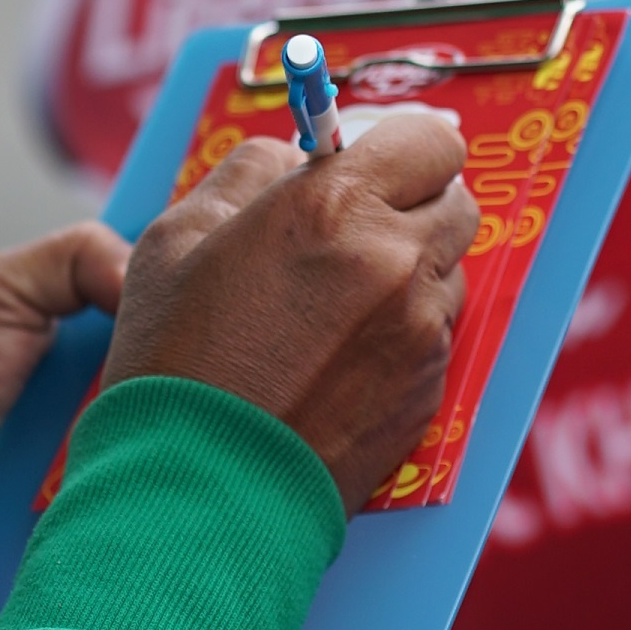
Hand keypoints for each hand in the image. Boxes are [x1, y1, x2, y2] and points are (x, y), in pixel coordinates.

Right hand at [100, 108, 476, 510]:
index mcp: (334, 206)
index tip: (373, 161)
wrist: (200, 491)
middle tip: (356, 225)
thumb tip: (292, 154)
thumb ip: (247, 173)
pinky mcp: (429, 390)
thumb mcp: (177, 237)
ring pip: (447, 269)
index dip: (400, 146)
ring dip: (409, 268)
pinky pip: (435, 334)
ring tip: (335, 303)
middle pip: (454, 199)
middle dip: (411, 202)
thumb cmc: (176, 363)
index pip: (428, 138)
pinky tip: (341, 356)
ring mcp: (421, 330)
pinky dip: (402, 331)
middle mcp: (395, 260)